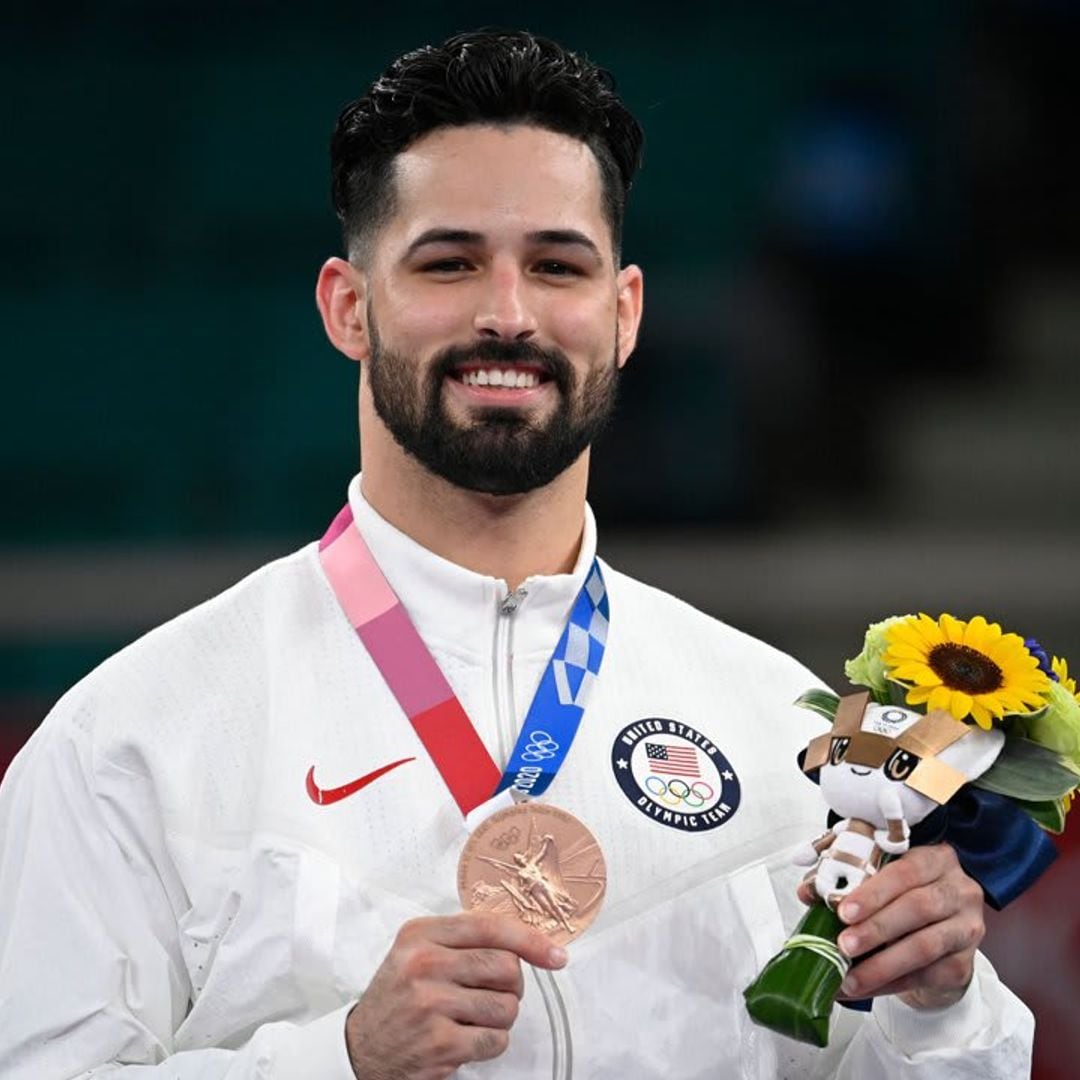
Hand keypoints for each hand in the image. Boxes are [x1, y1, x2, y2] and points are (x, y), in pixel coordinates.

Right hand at [345, 911, 567, 1079]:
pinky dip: (490, 1042)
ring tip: (474, 1018)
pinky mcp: (440, 1043)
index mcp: (420, 934)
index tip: (555, 954)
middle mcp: (423, 964)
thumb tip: (523, 938)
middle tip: (495, 994)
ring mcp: (430, 1004)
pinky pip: (495, 1039)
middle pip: (507, 967)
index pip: (490, 926)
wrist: (360, 1049)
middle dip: (512, 985)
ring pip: (507, 1006)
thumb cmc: (398, 997)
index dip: (530, 939)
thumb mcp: (416, 952)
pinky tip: (466, 1039)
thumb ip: (461, 938)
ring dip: (501, 1017)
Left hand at [832, 843, 983, 1009]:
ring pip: (924, 946)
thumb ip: (845, 880)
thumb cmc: (902, 898)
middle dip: (876, 928)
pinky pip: (926, 975)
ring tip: (850, 975)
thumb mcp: (878, 879)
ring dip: (882, 963)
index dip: (873, 892)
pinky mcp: (964, 963)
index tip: (844, 910)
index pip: (906, 871)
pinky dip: (891, 984)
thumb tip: (808, 892)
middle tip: (843, 944)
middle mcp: (959, 890)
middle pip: (918, 908)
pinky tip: (865, 988)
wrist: (939, 935)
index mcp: (935, 859)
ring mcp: (967, 928)